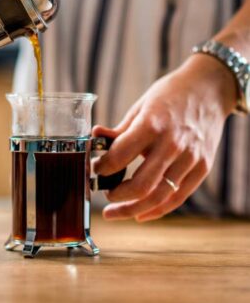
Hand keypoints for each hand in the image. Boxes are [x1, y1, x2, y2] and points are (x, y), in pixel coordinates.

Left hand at [92, 55, 237, 221]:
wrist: (209, 89)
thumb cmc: (169, 95)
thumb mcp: (140, 107)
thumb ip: (119, 130)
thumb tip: (94, 138)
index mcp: (152, 125)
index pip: (120, 156)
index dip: (101, 167)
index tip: (94, 169)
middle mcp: (173, 144)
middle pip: (140, 185)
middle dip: (116, 196)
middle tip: (103, 195)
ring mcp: (190, 158)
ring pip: (159, 196)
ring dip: (132, 209)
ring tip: (114, 212)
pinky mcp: (202, 167)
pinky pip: (178, 197)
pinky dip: (157, 210)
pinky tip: (140, 214)